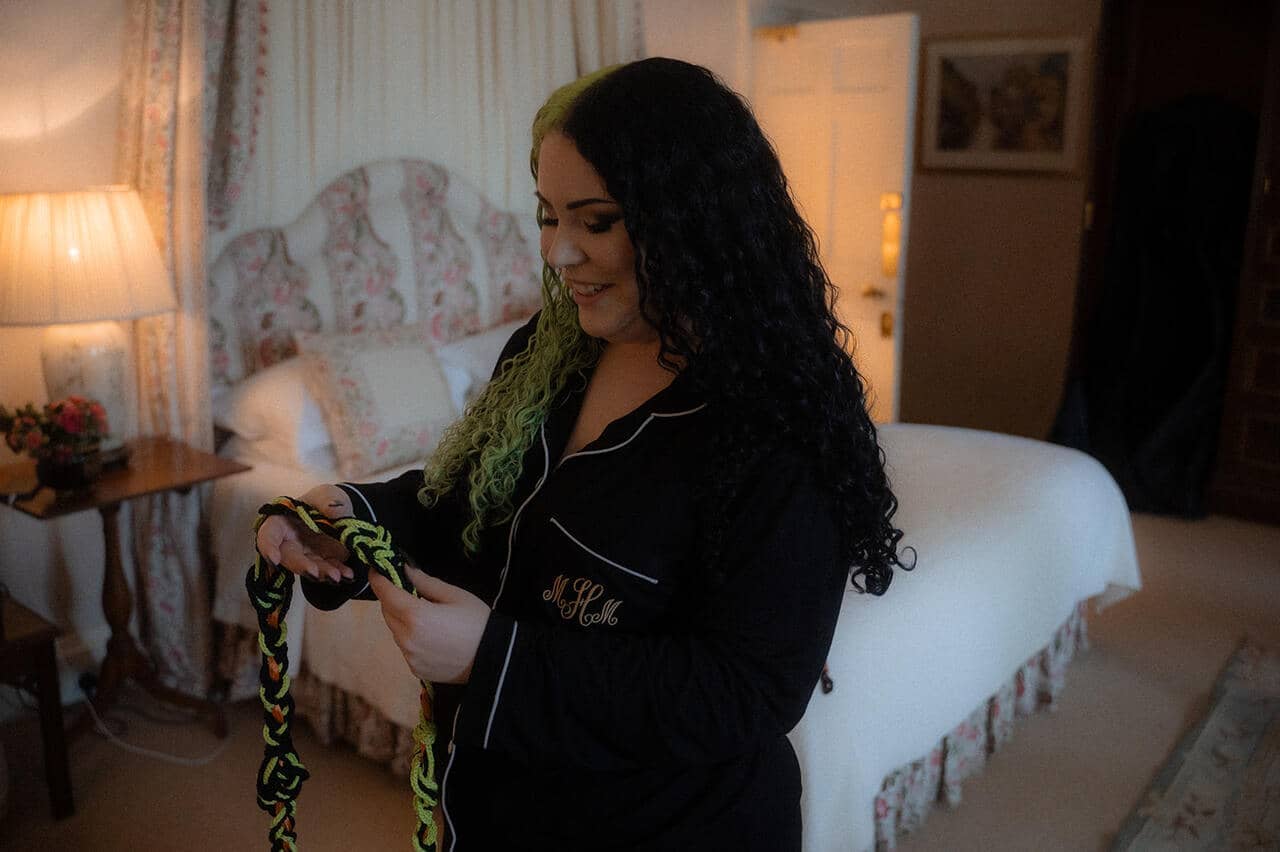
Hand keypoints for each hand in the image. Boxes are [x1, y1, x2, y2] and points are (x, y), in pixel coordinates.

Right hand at [254, 484, 353, 582]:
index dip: (268, 548)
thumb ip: (328, 501)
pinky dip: (339, 573)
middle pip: (290, 557)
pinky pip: (329, 569)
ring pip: (310, 568)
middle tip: (314, 572)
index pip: (268, 535)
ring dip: (323, 574)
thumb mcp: (326, 495)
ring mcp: (306, 555)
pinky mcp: (322, 562)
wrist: (340, 511)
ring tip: (336, 576)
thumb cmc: (323, 500)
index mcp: (281, 523)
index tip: (275, 560)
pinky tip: (348, 574)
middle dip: (301, 566)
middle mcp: (289, 543)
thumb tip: (334, 510)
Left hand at [370, 567, 490, 683]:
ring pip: (395, 630)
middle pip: (387, 612)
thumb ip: (425, 582)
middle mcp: (406, 638)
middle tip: (405, 589)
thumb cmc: (477, 622)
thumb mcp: (454, 595)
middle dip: (391, 598)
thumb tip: (405, 570)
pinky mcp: (415, 669)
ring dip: (401, 619)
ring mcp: (409, 656)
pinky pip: (405, 647)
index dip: (378, 578)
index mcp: (416, 615)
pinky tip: (430, 635)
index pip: (385, 593)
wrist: (494, 658)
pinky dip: (410, 637)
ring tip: (424, 614)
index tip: (377, 568)